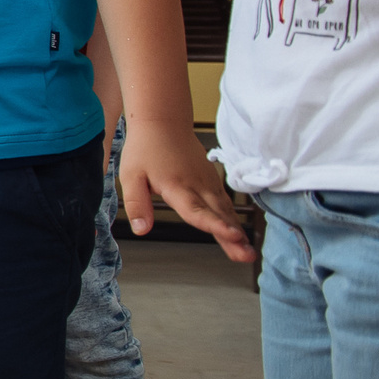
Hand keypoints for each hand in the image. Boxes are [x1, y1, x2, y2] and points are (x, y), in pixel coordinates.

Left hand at [117, 116, 254, 262]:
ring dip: (237, 231)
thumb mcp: (131, 176)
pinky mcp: (211, 180)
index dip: (214, 225)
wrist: (163, 123)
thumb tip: (141, 229)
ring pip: (225, 210)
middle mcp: (197, 185)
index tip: (231, 236)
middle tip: (247, 255)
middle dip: (233, 236)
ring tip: (248, 253)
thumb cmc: (145, 149)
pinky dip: (233, 219)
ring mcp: (207, 182)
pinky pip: (225, 203)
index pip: (196, 210)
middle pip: (217, 214)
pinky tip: (239, 235)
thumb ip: (137, 204)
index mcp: (177, 186)